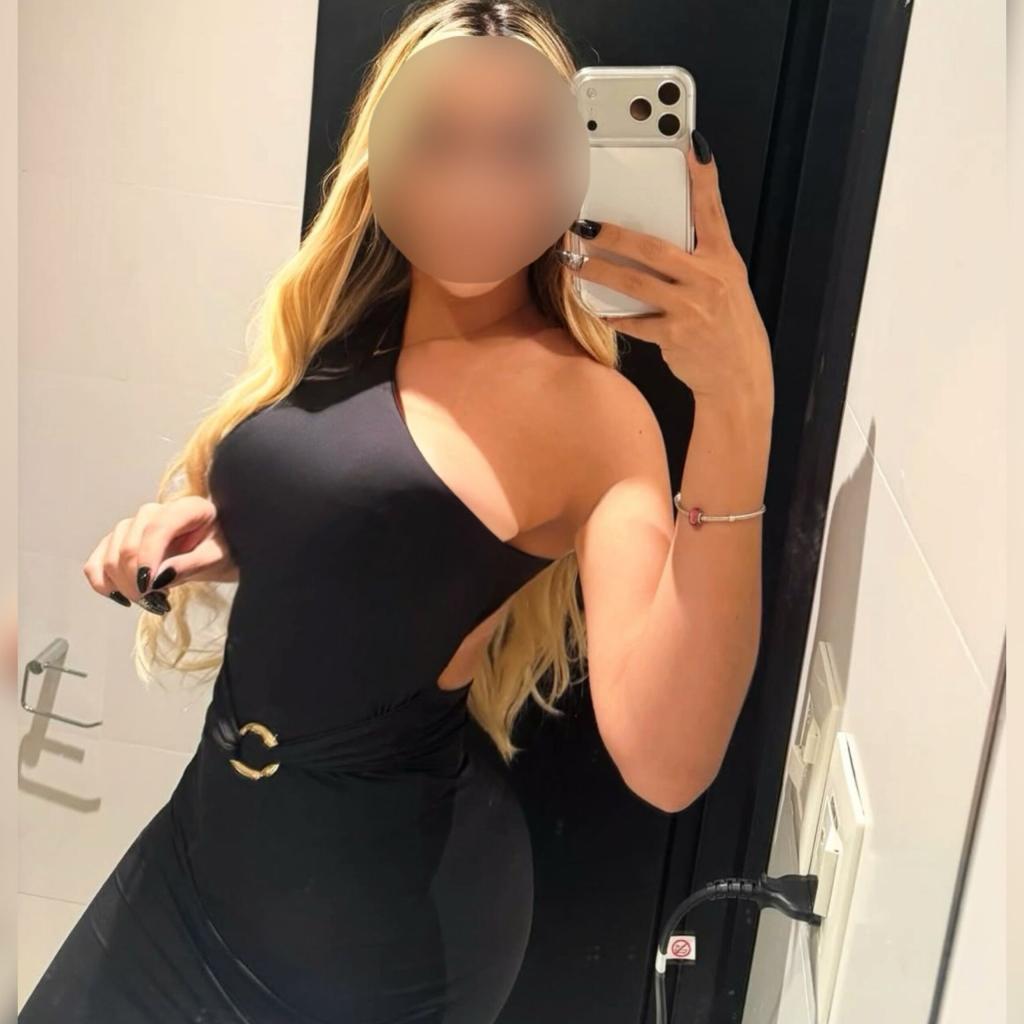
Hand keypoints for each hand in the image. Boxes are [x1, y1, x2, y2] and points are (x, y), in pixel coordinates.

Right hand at [82, 495, 237, 614]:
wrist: (214, 550)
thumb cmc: (220, 550)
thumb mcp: (216, 559)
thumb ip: (191, 564)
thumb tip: (159, 577)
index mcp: (186, 507)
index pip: (157, 527)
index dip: (147, 557)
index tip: (149, 587)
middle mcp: (154, 511)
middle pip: (128, 543)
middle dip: (136, 579)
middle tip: (154, 600)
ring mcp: (132, 525)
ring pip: (110, 554)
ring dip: (123, 584)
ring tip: (150, 597)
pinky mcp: (117, 541)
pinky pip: (96, 562)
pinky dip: (103, 583)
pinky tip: (123, 596)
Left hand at [561, 136, 773, 410]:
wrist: (739, 378)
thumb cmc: (727, 328)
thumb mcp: (725, 286)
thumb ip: (697, 263)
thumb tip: (655, 244)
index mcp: (724, 260)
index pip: (713, 211)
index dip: (704, 178)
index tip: (692, 144)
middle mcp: (709, 280)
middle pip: (654, 249)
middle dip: (615, 236)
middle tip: (584, 225)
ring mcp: (692, 309)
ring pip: (636, 284)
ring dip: (600, 272)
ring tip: (574, 262)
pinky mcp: (675, 336)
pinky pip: (635, 322)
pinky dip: (613, 315)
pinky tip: (594, 308)